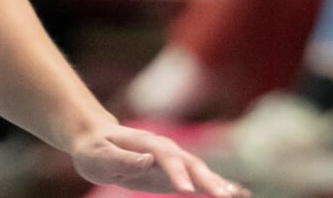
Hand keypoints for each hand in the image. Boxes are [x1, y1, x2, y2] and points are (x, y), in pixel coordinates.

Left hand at [70, 123, 247, 196]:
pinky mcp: (176, 173)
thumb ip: (122, 159)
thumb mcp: (99, 156)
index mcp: (147, 144)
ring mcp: (173, 160)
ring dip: (218, 182)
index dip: (177, 173)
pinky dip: (218, 185)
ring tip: (238, 195)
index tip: (187, 191)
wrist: (97, 140)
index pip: (166, 158)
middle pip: (191, 164)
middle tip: (224, 197)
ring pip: (200, 171)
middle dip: (208, 180)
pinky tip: (238, 193)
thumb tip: (146, 159)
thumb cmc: (94, 150)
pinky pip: (199, 179)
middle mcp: (166, 149)